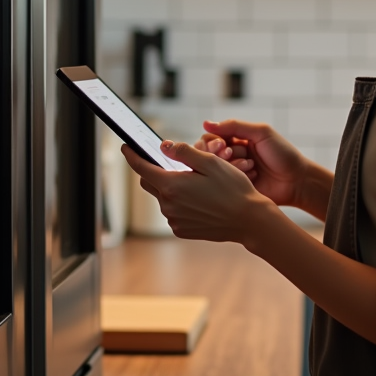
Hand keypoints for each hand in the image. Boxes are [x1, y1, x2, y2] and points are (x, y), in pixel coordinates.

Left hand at [121, 141, 271, 244]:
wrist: (249, 220)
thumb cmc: (233, 189)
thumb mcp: (211, 162)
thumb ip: (184, 152)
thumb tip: (163, 146)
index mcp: (172, 186)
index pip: (142, 168)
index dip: (132, 156)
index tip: (126, 147)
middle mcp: (168, 205)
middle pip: (149, 182)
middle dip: (154, 170)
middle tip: (172, 163)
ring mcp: (174, 220)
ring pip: (162, 197)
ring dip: (170, 187)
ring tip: (195, 183)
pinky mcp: (182, 230)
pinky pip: (172, 211)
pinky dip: (179, 202)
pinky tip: (199, 199)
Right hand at [193, 119, 308, 208]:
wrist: (298, 181)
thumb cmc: (282, 153)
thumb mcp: (261, 133)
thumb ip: (234, 126)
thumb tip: (205, 123)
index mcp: (236, 141)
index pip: (210, 138)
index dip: (212, 142)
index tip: (223, 145)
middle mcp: (232, 157)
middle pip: (208, 155)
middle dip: (220, 155)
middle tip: (231, 155)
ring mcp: (233, 174)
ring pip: (216, 170)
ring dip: (234, 166)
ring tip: (251, 166)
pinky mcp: (236, 190)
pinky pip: (225, 184)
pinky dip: (239, 177)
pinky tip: (253, 177)